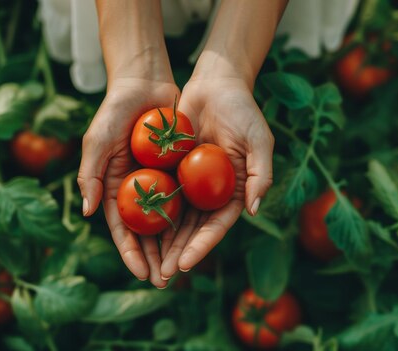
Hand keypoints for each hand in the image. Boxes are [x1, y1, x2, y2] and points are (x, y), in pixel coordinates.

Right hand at [77, 78, 178, 287]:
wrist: (146, 83)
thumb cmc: (115, 110)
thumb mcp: (98, 140)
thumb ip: (90, 174)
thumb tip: (85, 211)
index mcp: (114, 188)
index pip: (122, 229)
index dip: (130, 253)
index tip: (141, 274)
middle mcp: (136, 190)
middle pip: (146, 233)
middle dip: (154, 259)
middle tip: (166, 282)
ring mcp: (158, 183)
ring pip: (167, 222)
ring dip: (173, 247)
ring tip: (183, 269)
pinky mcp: (178, 172)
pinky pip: (186, 199)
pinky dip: (191, 219)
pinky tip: (200, 238)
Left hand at [159, 77, 273, 278]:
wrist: (216, 84)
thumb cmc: (243, 110)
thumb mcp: (259, 139)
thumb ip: (261, 174)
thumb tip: (254, 210)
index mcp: (235, 191)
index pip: (217, 226)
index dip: (202, 246)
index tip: (184, 263)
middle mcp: (212, 192)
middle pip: (194, 230)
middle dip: (178, 253)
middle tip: (161, 275)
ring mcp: (192, 183)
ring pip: (175, 219)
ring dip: (163, 242)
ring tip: (148, 264)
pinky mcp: (174, 170)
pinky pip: (161, 195)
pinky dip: (151, 214)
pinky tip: (136, 231)